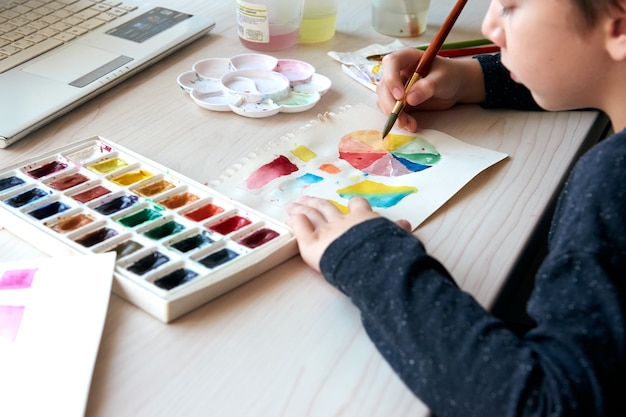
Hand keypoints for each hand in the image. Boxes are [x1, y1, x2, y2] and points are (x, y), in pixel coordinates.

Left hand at [286, 196, 410, 271]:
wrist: (371, 261)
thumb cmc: (386, 252)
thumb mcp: (396, 237)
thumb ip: (397, 230)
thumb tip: (406, 224)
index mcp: (363, 219)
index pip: (357, 206)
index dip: (353, 204)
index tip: (350, 203)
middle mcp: (342, 221)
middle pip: (327, 207)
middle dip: (317, 202)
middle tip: (307, 198)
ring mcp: (326, 230)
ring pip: (311, 214)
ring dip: (302, 208)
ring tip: (293, 205)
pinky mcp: (312, 244)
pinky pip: (301, 228)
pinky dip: (296, 221)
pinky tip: (291, 217)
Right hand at [376, 47, 485, 130]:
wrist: (454, 86)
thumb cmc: (449, 75)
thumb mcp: (442, 78)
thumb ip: (427, 86)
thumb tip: (410, 99)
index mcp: (406, 57)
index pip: (391, 63)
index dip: (391, 79)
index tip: (400, 96)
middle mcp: (397, 71)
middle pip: (384, 86)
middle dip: (390, 104)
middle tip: (401, 118)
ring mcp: (396, 86)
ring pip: (384, 100)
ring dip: (394, 114)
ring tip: (409, 124)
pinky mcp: (398, 100)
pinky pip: (391, 110)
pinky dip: (399, 119)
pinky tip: (410, 125)